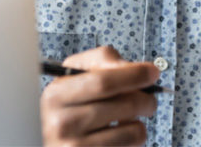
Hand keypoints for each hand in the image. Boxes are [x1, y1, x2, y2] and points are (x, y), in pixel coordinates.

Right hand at [40, 45, 159, 145]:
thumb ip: (103, 61)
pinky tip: (120, 134)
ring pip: (131, 132)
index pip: (103, 81)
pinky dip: (132, 140)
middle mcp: (61, 124)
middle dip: (146, 99)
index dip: (134, 74)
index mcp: (57, 94)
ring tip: (131, 119)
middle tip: (151, 99)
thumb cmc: (68, 102)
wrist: (46, 138)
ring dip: (140, 123)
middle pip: (123, 105)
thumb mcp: (75, 74)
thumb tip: (137, 70)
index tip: (153, 71)